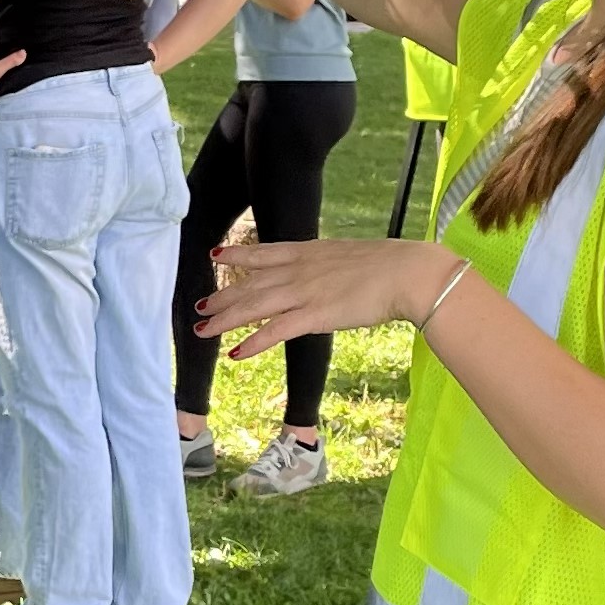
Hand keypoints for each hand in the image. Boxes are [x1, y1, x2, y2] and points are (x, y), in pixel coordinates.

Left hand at [201, 237, 459, 359]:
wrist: (406, 273)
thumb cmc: (389, 265)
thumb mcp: (350, 255)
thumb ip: (330, 264)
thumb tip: (328, 273)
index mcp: (308, 251)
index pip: (264, 252)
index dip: (238, 254)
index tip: (216, 255)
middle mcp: (298, 270)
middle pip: (250, 283)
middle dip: (221, 296)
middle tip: (198, 307)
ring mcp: (303, 292)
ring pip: (253, 306)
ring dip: (225, 320)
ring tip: (202, 331)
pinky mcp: (314, 315)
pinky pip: (274, 331)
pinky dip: (253, 343)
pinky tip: (235, 354)